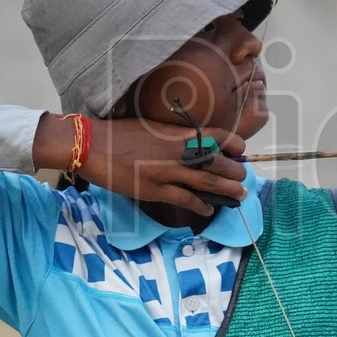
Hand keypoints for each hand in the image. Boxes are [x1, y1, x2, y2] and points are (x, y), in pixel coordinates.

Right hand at [33, 114, 247, 217]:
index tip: (240, 150)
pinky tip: (208, 210)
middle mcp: (177, 151)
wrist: (92, 145)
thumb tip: (190, 142)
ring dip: (226, 190)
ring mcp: (167, 172)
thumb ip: (173, 135)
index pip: (215, 135)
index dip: (232, 143)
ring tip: (239, 194)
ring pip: (207, 182)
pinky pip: (185, 199)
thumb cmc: (119, 133)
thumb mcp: (152, 126)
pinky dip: (200, 205)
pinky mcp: (155, 190)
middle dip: (235, 171)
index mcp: (176, 133)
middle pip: (217, 161)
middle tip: (244, 177)